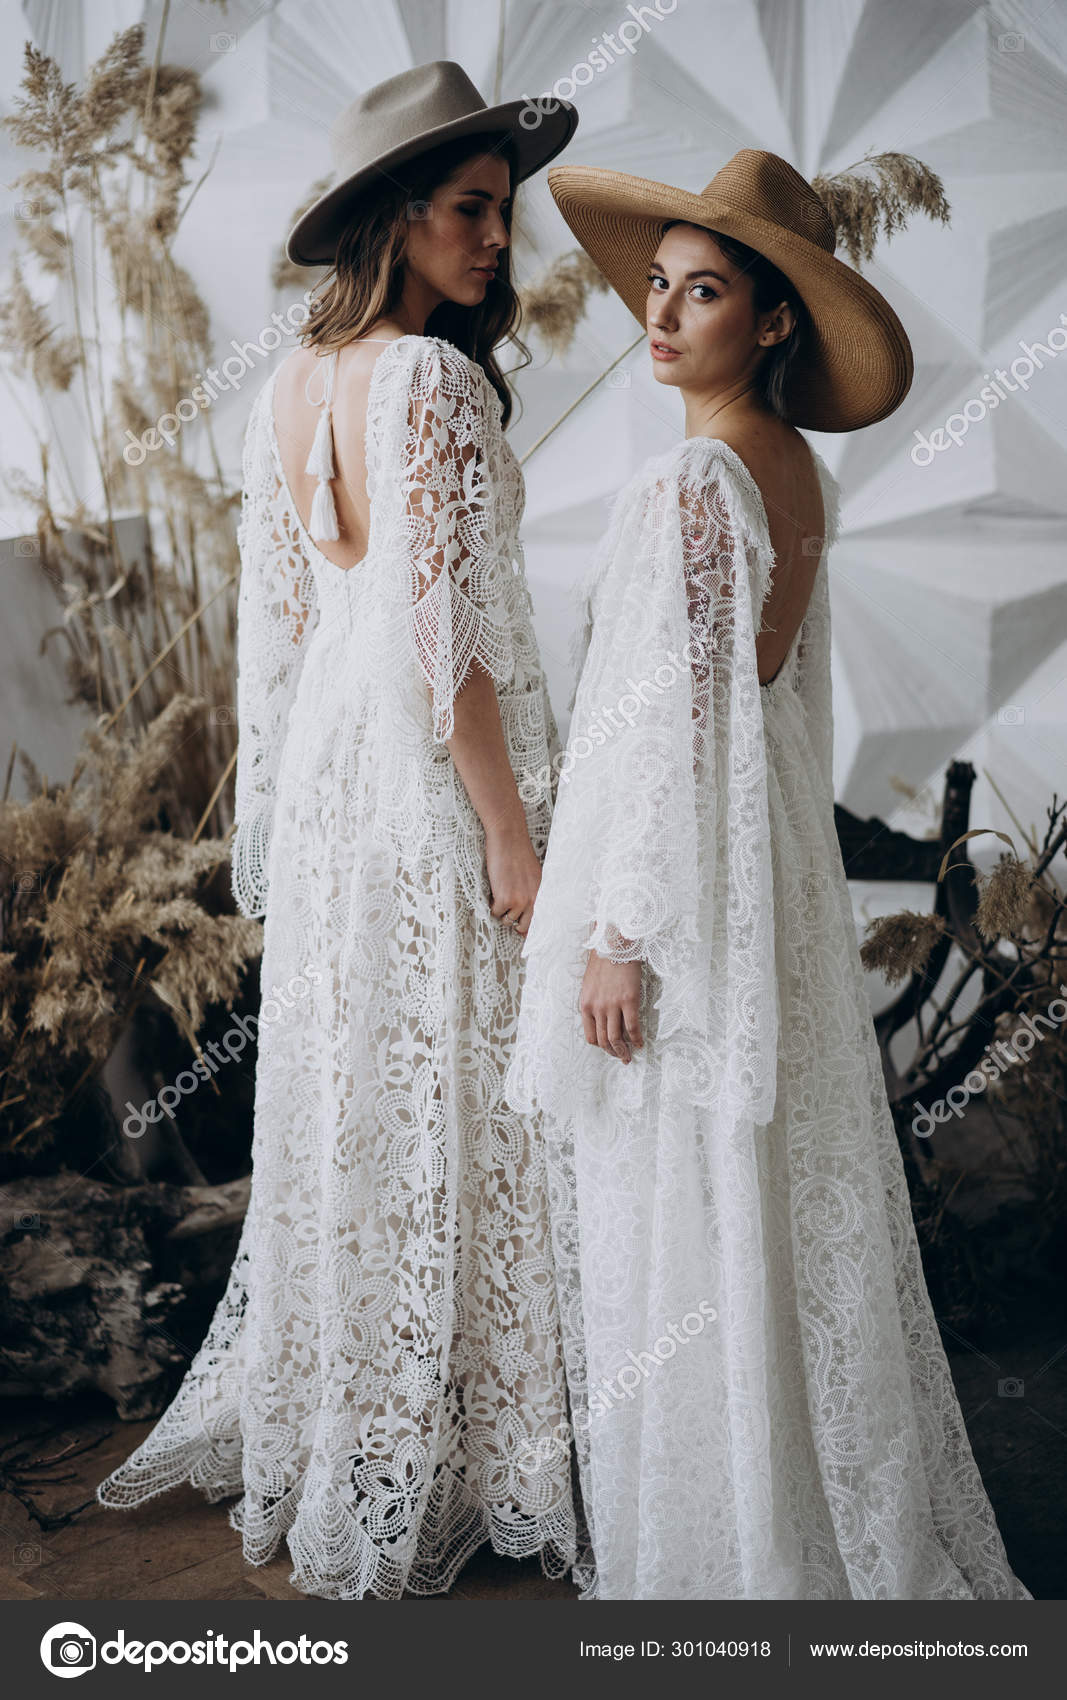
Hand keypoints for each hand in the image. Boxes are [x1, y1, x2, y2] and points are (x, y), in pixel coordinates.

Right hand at [485, 821, 541, 935]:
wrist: (509, 838)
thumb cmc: (518, 853)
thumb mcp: (534, 876)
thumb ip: (533, 893)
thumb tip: (525, 915)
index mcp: (543, 894)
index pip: (541, 922)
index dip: (530, 929)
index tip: (523, 933)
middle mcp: (535, 900)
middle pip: (524, 927)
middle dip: (514, 923)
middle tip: (507, 912)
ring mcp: (520, 901)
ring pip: (507, 920)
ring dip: (501, 910)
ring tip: (500, 893)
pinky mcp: (505, 898)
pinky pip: (495, 912)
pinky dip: (492, 904)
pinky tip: (494, 890)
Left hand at [579, 952, 643, 1062]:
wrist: (614, 945)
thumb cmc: (603, 963)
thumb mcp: (590, 986)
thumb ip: (594, 1003)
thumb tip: (603, 1019)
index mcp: (585, 1005)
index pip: (590, 1036)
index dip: (601, 1046)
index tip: (609, 1048)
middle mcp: (597, 1008)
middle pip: (603, 1040)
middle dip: (613, 1053)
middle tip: (622, 1058)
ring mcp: (612, 1005)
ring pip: (616, 1038)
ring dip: (623, 1051)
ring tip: (630, 1056)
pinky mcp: (628, 1000)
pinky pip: (632, 1027)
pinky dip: (637, 1039)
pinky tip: (640, 1043)